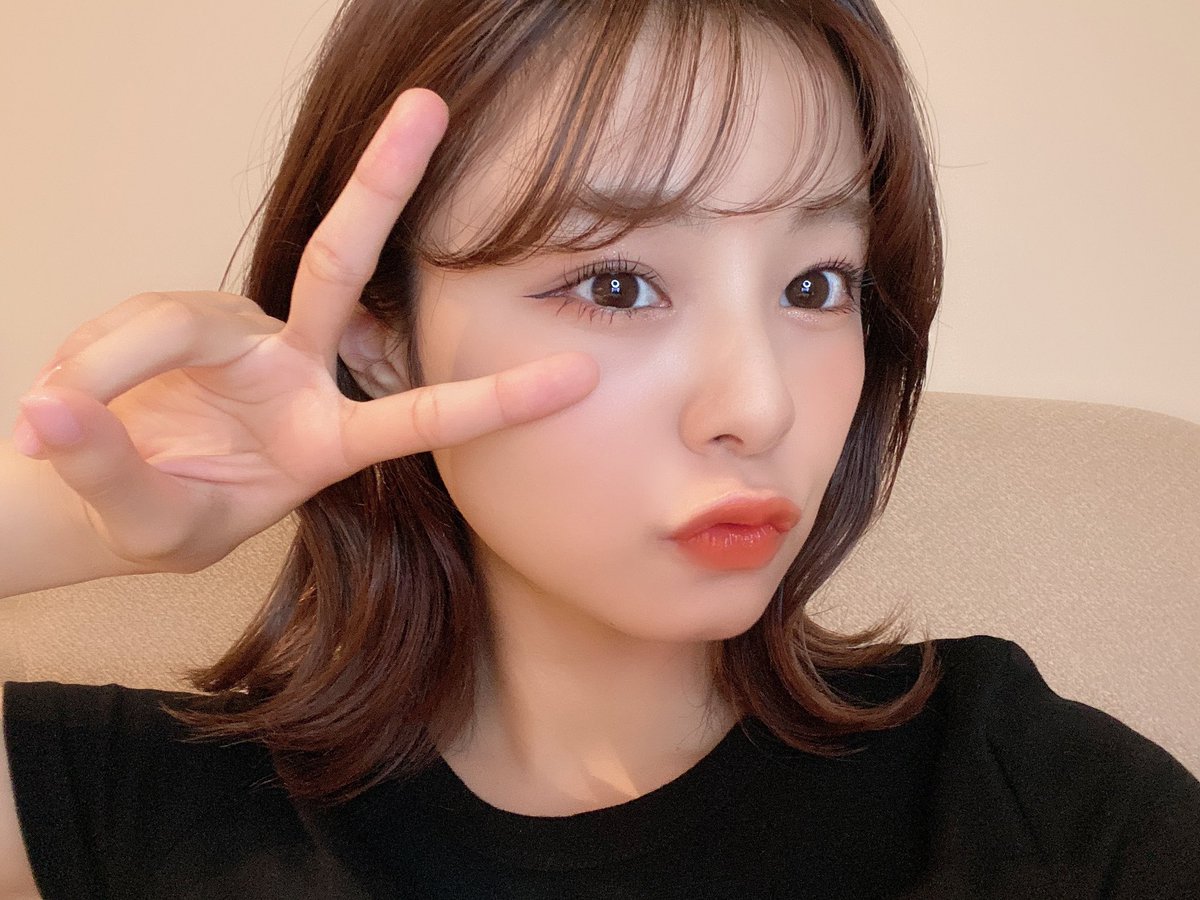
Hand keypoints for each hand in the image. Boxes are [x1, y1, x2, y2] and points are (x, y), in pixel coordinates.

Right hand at [10, 88, 598, 574]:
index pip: (418, 417)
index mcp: (327, 442)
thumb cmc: (162, 517)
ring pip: (188, 313)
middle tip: (428, 107)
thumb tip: (53, 410)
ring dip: (116, 357)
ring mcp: (247, 336)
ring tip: (56, 420)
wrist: (107, 499)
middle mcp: (300, 371)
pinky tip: (68, 400)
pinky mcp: (192, 316)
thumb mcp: (148, 523)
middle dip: (381, 184)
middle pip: (341, 265)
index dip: (493, 399)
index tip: (576, 376)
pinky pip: (137, 318)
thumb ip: (108, 469)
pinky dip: (93, 356)